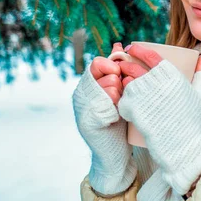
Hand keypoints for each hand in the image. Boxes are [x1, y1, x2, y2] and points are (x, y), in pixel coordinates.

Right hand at [71, 42, 136, 195]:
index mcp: (88, 85)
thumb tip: (119, 45)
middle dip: (117, 82)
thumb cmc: (118, 121)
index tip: (119, 76)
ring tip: (118, 107)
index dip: (112, 66)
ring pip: (107, 87)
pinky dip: (114, 110)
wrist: (113, 154)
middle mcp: (81, 94)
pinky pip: (105, 106)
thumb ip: (115, 71)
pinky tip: (115, 118)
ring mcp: (81, 108)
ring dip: (118, 96)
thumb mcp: (118, 92)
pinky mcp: (87, 122)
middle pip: (103, 72)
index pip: (97, 62)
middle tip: (119, 97)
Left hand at [117, 45, 200, 195]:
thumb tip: (200, 57)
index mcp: (171, 74)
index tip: (132, 48)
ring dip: (123, 81)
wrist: (184, 146)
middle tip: (124, 66)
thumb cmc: (194, 120)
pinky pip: (122, 98)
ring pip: (125, 82)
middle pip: (132, 66)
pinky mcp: (133, 109)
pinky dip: (123, 99)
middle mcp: (155, 82)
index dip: (138, 49)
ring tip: (125, 85)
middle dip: (126, 64)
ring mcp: (142, 95)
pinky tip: (127, 102)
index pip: (150, 55)